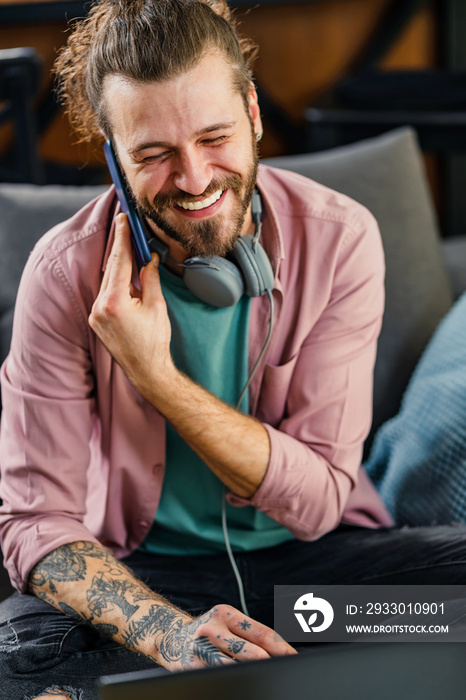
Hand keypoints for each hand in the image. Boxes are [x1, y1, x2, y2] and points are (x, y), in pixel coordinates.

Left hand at [89, 213, 174, 394]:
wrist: (146, 370)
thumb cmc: (155, 341)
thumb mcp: (156, 305)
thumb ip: (149, 278)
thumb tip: (148, 258)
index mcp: (114, 301)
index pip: (119, 261)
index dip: (122, 238)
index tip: (124, 219)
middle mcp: (99, 307)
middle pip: (111, 269)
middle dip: (122, 250)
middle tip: (129, 229)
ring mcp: (95, 315)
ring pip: (107, 281)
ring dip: (120, 268)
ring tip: (133, 253)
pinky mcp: (95, 321)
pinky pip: (105, 294)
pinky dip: (116, 283)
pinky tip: (127, 278)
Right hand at [156, 604, 296, 670]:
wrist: (170, 637)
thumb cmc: (208, 632)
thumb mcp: (225, 623)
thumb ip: (248, 634)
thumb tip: (280, 652)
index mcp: (225, 613)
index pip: (261, 632)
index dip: (282, 648)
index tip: (295, 658)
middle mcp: (212, 628)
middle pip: (253, 652)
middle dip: (271, 664)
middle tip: (285, 671)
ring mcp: (201, 649)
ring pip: (238, 668)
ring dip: (254, 674)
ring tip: (265, 678)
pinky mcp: (192, 668)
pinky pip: (221, 676)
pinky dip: (234, 679)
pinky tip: (242, 681)